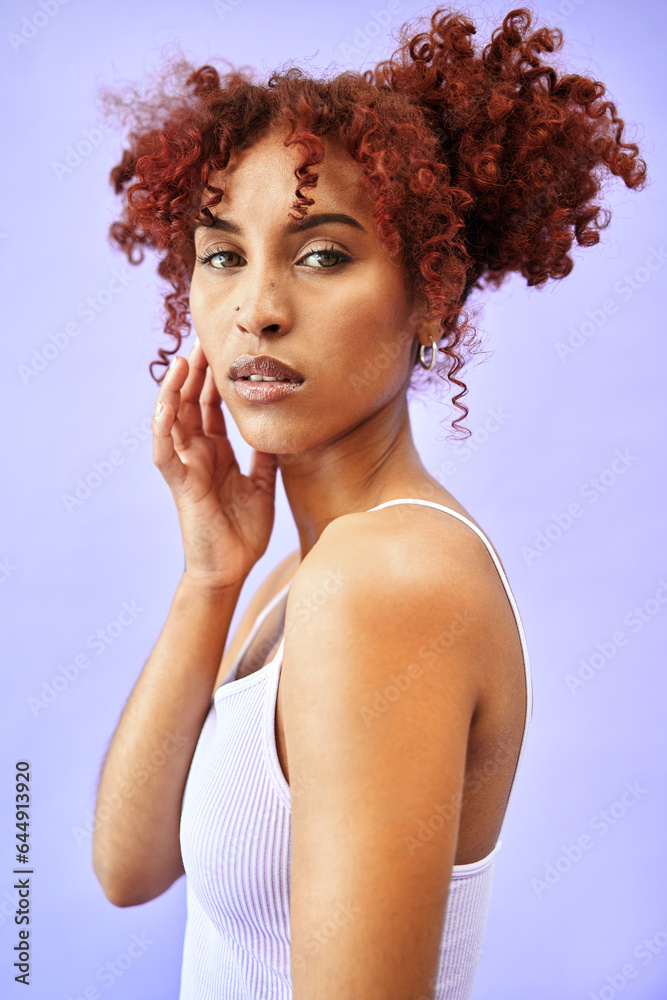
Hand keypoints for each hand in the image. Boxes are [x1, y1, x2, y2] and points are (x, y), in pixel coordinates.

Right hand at [151, 338, 278, 587]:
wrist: (231, 569)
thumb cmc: (243, 531)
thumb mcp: (263, 485)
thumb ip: (266, 455)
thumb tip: (281, 428)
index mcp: (216, 451)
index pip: (212, 405)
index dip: (216, 376)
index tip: (226, 345)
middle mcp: (197, 453)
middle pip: (191, 402)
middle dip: (196, 370)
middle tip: (205, 336)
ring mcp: (186, 466)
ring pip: (173, 419)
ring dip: (176, 389)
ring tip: (185, 359)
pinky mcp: (179, 484)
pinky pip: (164, 450)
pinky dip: (163, 425)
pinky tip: (168, 403)